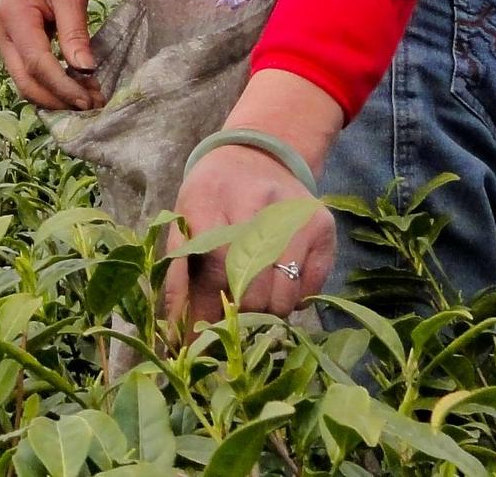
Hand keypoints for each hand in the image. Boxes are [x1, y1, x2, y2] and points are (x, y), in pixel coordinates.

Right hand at [0, 0, 108, 110]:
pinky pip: (25, 71)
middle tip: (92, 106)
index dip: (63, 86)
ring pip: (23, 80)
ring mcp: (1, 38)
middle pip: (24, 80)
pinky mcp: (10, 42)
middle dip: (57, 99)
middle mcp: (0, 31)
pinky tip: (73, 87)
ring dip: (53, 95)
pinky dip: (48, 84)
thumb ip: (75, 33)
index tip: (91, 100)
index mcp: (13, 15)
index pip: (37, 63)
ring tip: (87, 99)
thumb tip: (85, 71)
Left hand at [165, 71, 343, 328]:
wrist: (258, 155)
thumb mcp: (183, 223)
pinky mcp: (324, 227)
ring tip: (251, 307)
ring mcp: (297, 214)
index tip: (196, 341)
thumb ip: (176, 276)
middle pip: (252, 287)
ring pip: (284, 296)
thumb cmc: (211, 197)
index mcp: (211, 197)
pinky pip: (309, 290)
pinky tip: (276, 284)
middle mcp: (259, 201)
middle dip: (235, 320)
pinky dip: (292, 301)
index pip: (216, 267)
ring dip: (265, 315)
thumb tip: (172, 336)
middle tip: (225, 330)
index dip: (206, 311)